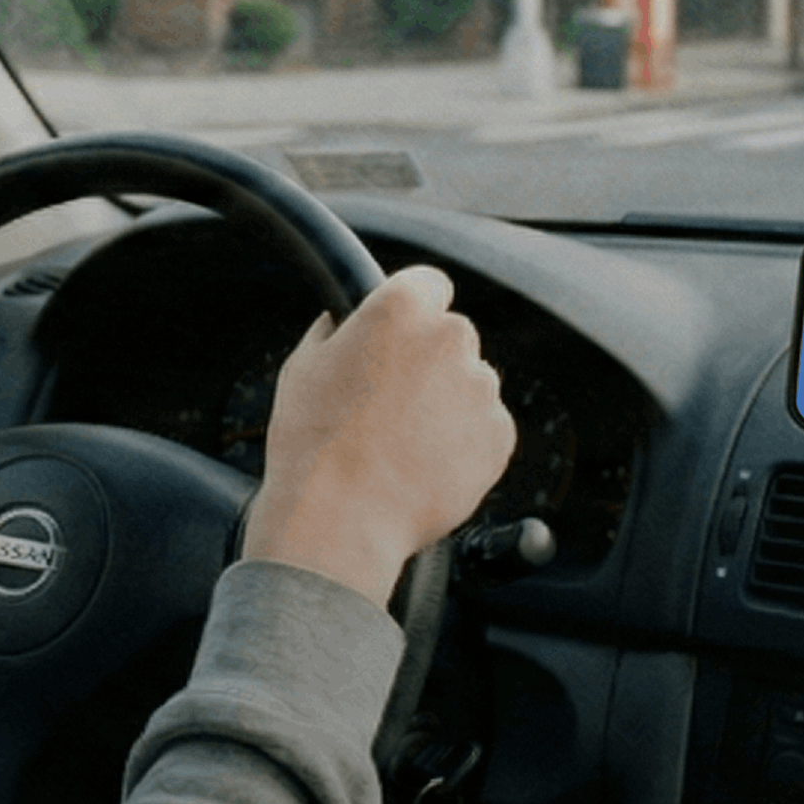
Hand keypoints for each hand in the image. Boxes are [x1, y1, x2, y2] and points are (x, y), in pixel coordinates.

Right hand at [236, 266, 514, 604]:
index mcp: (402, 307)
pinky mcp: (500, 435)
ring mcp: (482, 388)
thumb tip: (344, 321)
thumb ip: (336, 330)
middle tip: (389, 401)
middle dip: (428, 360)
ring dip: (446, 403)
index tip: (398, 336)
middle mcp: (452, 337)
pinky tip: (422, 465)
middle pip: (451, 337)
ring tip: (401, 443)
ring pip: (469, 384)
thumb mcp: (303, 366)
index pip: (429, 284)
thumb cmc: (312, 442)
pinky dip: (463, 443)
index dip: (412, 310)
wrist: (341, 519)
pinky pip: (485, 428)